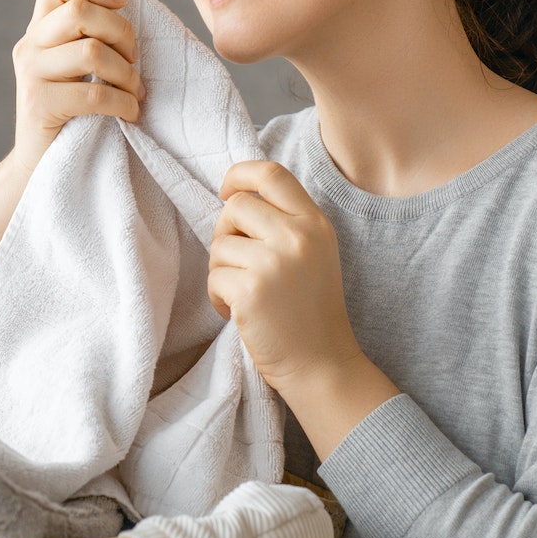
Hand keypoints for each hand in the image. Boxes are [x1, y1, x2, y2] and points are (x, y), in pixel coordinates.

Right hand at [11, 0, 146, 169]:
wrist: (39, 164)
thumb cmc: (72, 110)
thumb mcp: (74, 64)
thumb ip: (88, 35)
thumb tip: (127, 8)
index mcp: (38, 28)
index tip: (124, 3)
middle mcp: (29, 45)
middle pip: (80, 12)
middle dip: (121, 32)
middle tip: (134, 60)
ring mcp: (30, 74)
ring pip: (91, 51)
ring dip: (126, 72)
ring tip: (134, 91)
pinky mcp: (39, 105)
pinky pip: (94, 94)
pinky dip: (123, 103)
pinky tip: (130, 113)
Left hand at [207, 160, 364, 390]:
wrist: (322, 364)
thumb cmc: (311, 311)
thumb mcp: (314, 254)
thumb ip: (285, 222)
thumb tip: (234, 199)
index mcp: (316, 223)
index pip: (272, 173)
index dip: (240, 175)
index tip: (227, 191)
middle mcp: (298, 236)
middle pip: (237, 206)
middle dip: (226, 232)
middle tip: (237, 264)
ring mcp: (274, 262)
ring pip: (220, 244)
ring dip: (221, 270)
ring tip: (244, 294)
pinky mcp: (250, 290)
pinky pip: (213, 277)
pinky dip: (218, 297)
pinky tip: (239, 313)